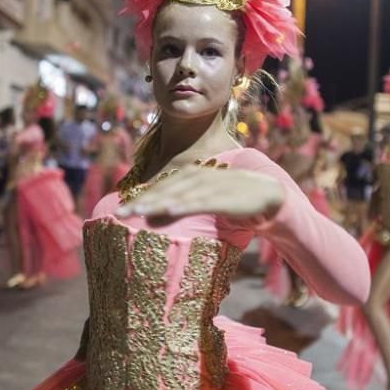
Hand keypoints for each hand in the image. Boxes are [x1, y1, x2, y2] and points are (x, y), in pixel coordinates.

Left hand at [115, 165, 283, 221]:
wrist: (269, 196)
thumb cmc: (232, 199)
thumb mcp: (203, 199)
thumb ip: (181, 204)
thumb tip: (155, 214)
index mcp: (192, 175)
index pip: (162, 187)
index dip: (141, 197)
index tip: (120, 210)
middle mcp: (199, 177)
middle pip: (166, 190)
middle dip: (143, 201)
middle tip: (121, 214)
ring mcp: (213, 186)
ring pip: (180, 195)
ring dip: (158, 203)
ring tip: (138, 212)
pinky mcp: (227, 198)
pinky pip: (203, 202)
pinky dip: (186, 205)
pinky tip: (171, 210)